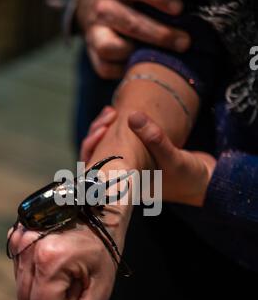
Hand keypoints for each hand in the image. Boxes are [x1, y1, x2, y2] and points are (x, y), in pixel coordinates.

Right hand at [9, 191, 130, 299]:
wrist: (98, 207)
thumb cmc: (104, 247)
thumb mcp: (102, 287)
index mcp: (50, 262)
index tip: (78, 286)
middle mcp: (27, 248)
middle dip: (49, 297)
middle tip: (71, 277)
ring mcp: (18, 238)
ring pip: (20, 286)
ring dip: (40, 283)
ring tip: (63, 263)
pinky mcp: (14, 233)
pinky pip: (18, 268)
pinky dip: (33, 269)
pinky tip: (53, 255)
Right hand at [76, 0, 190, 78]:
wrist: (103, 11)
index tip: (179, 9)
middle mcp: (103, 7)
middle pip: (130, 23)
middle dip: (161, 35)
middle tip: (185, 43)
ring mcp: (95, 32)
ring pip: (112, 48)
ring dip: (140, 55)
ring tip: (162, 58)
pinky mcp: (93, 55)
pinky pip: (107, 68)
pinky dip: (124, 71)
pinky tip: (141, 67)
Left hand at [81, 107, 215, 206]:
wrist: (208, 182)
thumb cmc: (190, 178)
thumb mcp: (173, 158)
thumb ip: (154, 139)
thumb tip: (132, 115)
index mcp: (124, 187)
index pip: (94, 170)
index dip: (91, 147)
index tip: (102, 128)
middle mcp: (122, 179)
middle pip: (96, 156)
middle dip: (97, 132)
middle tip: (108, 114)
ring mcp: (129, 169)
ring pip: (105, 148)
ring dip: (104, 129)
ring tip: (111, 112)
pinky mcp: (137, 158)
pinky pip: (118, 144)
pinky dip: (114, 129)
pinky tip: (118, 115)